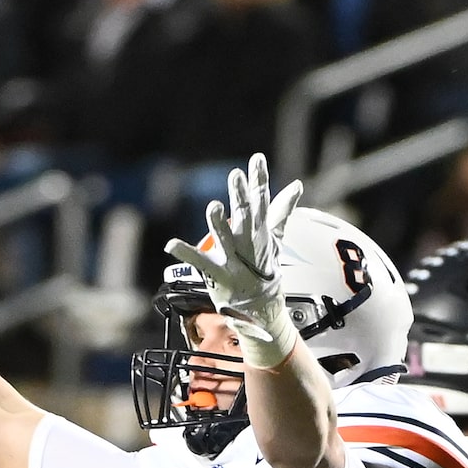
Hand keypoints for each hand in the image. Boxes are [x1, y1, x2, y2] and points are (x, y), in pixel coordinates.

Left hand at [163, 153, 301, 368]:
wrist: (261, 308)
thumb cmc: (264, 269)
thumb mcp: (275, 238)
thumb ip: (282, 210)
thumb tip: (296, 185)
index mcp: (260, 233)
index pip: (262, 202)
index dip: (259, 181)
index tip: (257, 160)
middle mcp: (247, 245)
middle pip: (244, 217)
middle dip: (240, 196)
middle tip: (236, 176)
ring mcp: (233, 261)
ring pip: (225, 239)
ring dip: (219, 223)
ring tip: (213, 206)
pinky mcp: (218, 276)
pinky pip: (199, 263)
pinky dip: (184, 254)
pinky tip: (170, 244)